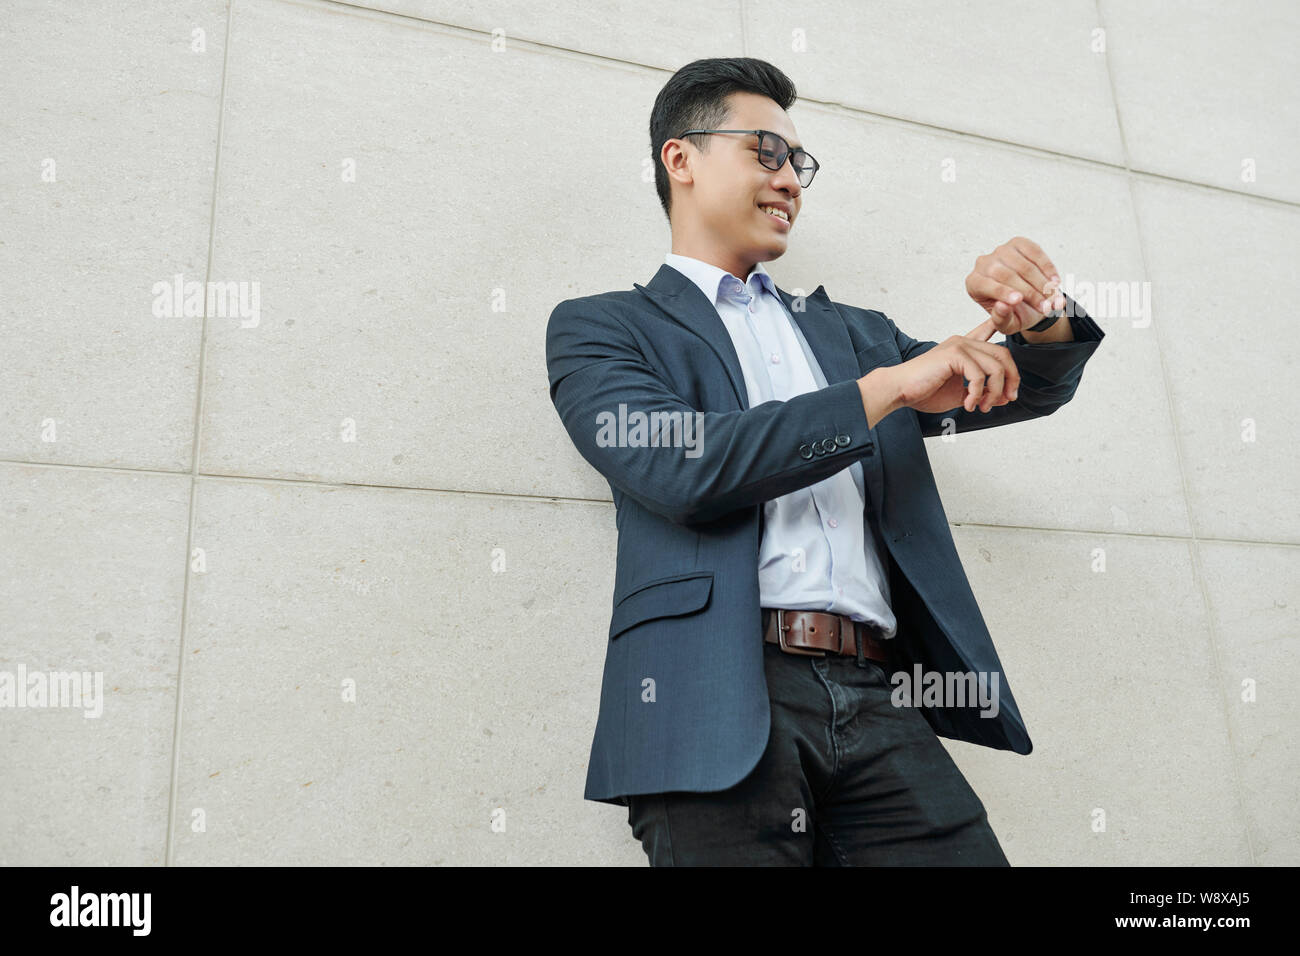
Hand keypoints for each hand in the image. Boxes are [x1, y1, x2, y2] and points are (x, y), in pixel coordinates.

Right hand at [887, 319, 1021, 414]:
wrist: (900, 391)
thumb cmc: (924, 391)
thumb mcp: (960, 394)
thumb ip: (982, 393)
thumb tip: (1004, 397)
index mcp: (964, 348)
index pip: (988, 332)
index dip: (1002, 326)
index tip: (1010, 321)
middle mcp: (963, 342)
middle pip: (1003, 354)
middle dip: (1011, 379)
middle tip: (1006, 399)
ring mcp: (959, 346)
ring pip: (995, 367)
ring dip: (994, 392)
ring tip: (982, 407)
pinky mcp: (954, 355)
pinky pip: (979, 376)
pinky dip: (977, 394)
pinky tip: (968, 404)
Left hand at [966, 236, 1065, 335]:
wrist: (1028, 299)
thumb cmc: (1013, 313)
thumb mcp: (1007, 324)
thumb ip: (1001, 319)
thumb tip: (1002, 306)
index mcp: (974, 283)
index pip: (987, 285)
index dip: (1003, 292)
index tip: (1018, 300)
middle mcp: (983, 263)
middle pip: (1007, 275)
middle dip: (1030, 292)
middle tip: (1046, 307)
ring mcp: (1001, 251)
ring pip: (1024, 265)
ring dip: (1042, 283)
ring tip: (1054, 299)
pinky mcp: (1018, 243)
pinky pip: (1035, 253)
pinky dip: (1047, 268)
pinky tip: (1055, 282)